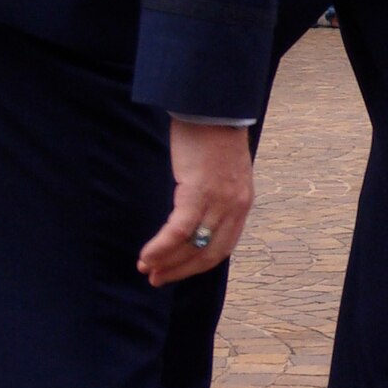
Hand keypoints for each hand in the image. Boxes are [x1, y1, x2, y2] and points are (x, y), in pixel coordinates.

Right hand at [137, 121, 254, 286]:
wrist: (214, 108)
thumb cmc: (211, 137)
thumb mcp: (220, 173)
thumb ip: (214, 196)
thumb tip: (193, 214)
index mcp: (241, 205)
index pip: (222, 248)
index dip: (197, 265)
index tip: (175, 272)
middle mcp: (234, 207)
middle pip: (209, 254)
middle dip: (181, 270)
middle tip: (156, 279)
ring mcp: (219, 201)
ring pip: (193, 245)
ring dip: (167, 261)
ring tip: (146, 269)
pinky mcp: (199, 191)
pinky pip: (180, 230)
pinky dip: (162, 246)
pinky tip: (147, 255)